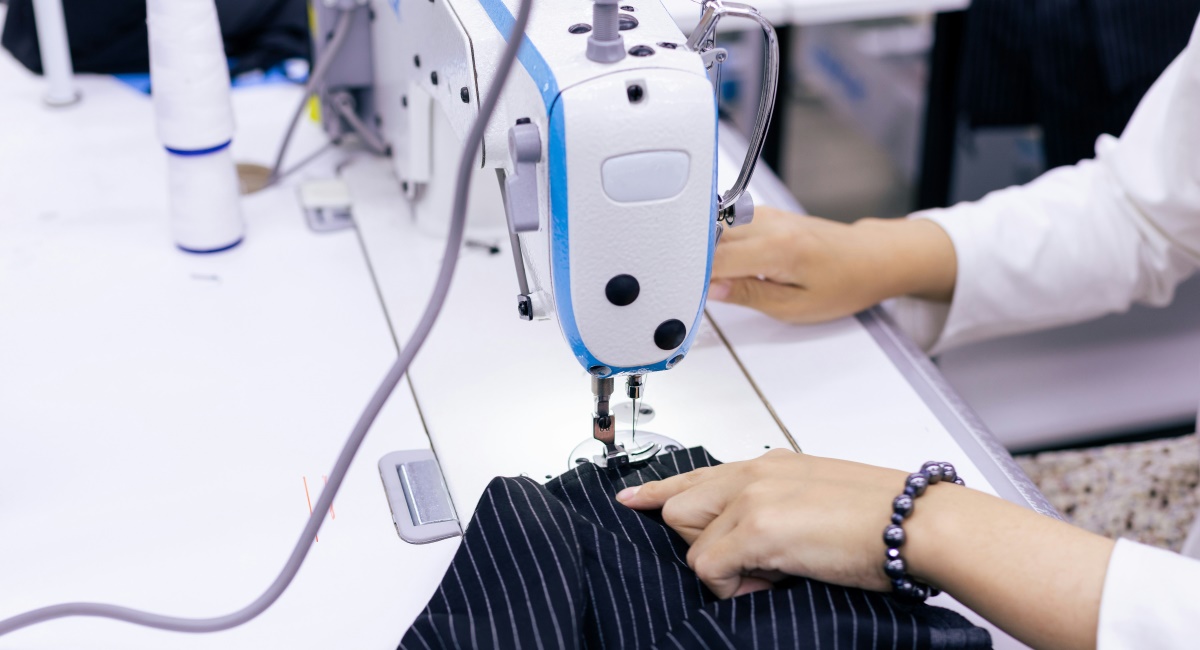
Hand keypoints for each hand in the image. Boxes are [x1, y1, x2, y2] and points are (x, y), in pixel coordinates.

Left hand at [618, 449, 1114, 649]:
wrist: (919, 523)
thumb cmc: (887, 517)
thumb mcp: (820, 498)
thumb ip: (777, 508)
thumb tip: (753, 543)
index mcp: (769, 464)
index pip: (696, 475)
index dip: (658, 491)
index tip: (630, 499)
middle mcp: (752, 473)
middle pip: (679, 508)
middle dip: (700, 544)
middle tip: (751, 565)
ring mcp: (750, 499)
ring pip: (690, 542)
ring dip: (721, 567)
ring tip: (772, 573)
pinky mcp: (755, 529)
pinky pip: (708, 568)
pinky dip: (733, 587)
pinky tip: (773, 582)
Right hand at [708, 207, 957, 321]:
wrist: (871, 258)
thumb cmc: (845, 282)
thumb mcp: (796, 306)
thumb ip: (749, 295)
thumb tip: (712, 289)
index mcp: (777, 248)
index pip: (715, 259)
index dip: (694, 278)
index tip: (683, 294)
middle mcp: (769, 223)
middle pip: (710, 240)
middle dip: (695, 264)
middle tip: (689, 290)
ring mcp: (766, 215)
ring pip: (715, 231)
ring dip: (706, 253)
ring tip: (707, 277)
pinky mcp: (766, 215)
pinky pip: (729, 227)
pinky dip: (719, 244)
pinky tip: (723, 263)